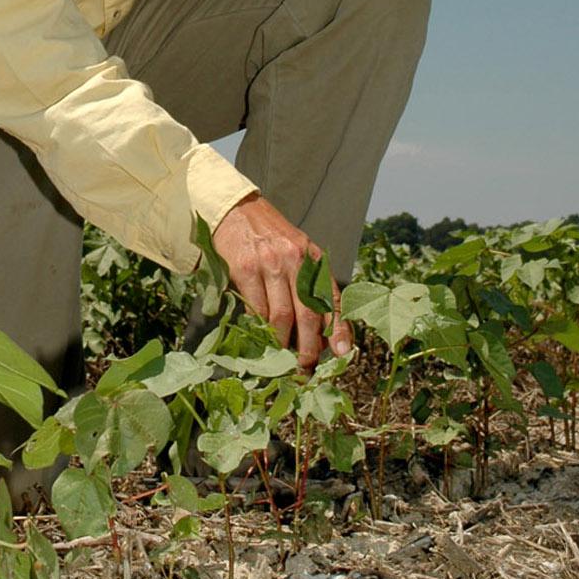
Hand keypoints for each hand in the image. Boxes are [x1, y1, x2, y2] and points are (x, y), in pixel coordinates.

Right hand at [211, 194, 352, 371]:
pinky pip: (256, 308)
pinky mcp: (245, 268)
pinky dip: (260, 328)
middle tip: (304, 369)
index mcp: (313, 257)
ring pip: (281, 316)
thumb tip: (317, 329)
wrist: (235, 208)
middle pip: (308, 314)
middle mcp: (296, 259)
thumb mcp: (296, 252)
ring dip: (282, 345)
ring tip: (282, 361)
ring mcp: (270, 263)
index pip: (332, 297)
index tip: (343, 353)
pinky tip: (260, 338)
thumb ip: (307, 283)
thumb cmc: (267, 235)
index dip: (339, 328)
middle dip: (308, 348)